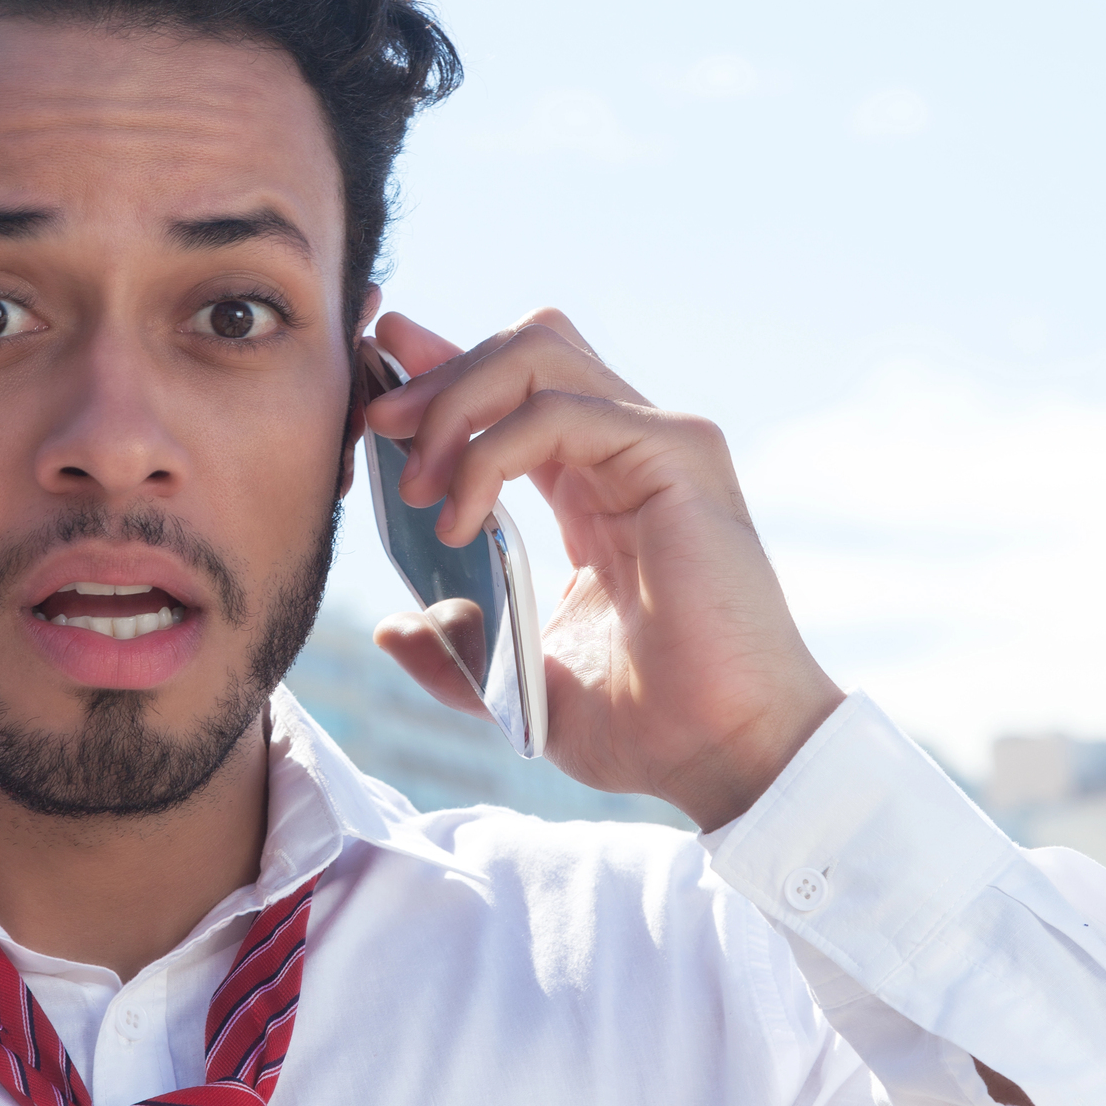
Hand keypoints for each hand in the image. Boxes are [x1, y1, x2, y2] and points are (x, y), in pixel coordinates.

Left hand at [363, 309, 842, 830]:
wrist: (730, 757)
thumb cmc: (650, 726)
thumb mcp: (522, 687)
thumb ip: (459, 651)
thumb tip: (394, 628)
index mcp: (597, 487)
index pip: (515, 391)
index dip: (444, 368)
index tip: (377, 376)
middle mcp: (629, 450)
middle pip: (523, 348)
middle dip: (436, 372)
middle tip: (376, 424)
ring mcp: (658, 445)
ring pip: (536, 355)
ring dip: (452, 404)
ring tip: (413, 484)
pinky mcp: (677, 456)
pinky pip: (557, 414)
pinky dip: (489, 453)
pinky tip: (459, 517)